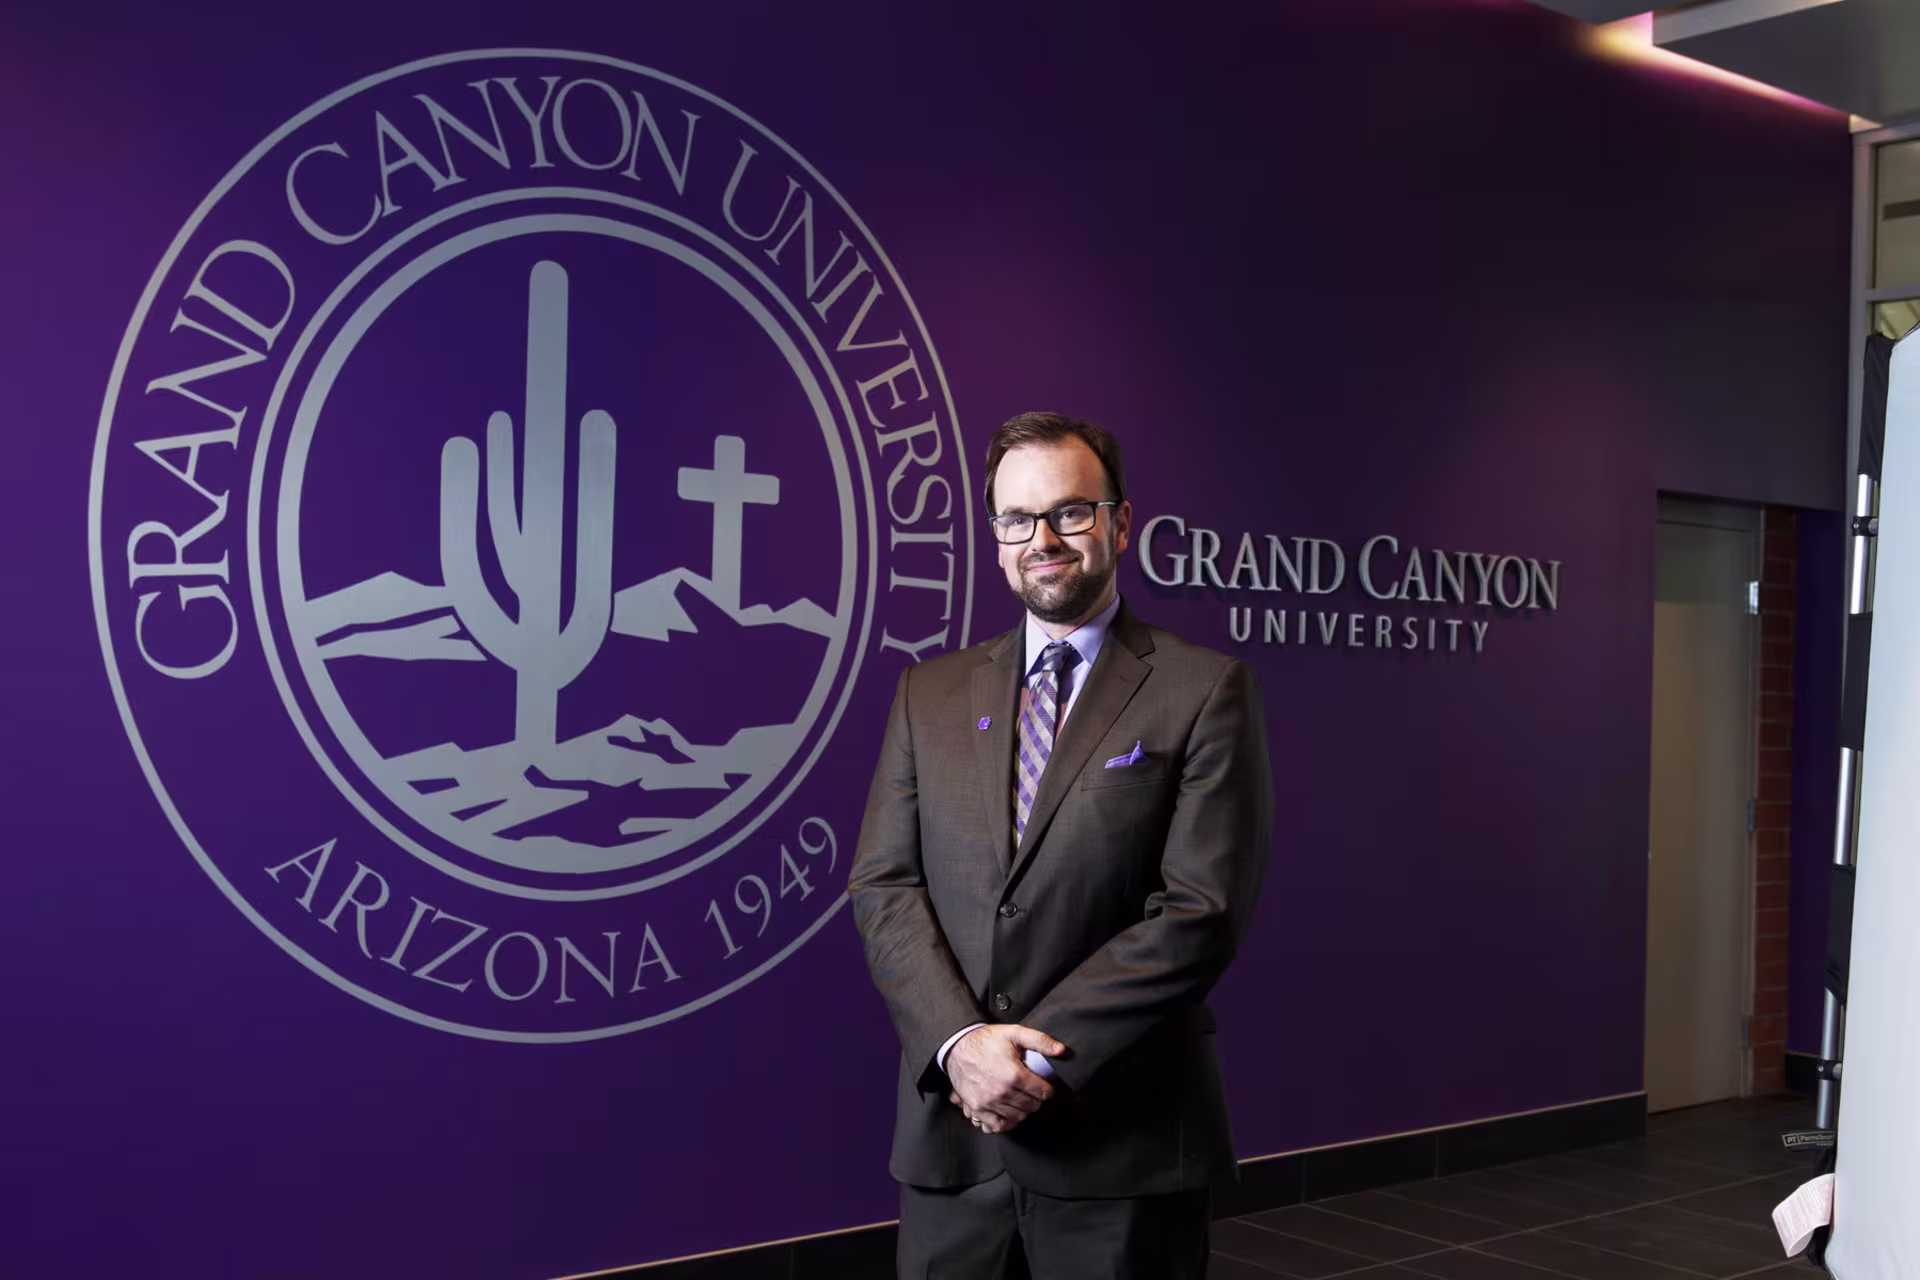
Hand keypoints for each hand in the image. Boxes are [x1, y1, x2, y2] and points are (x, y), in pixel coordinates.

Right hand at [944, 1023, 1065, 1134]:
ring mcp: (989, 1103)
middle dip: (1035, 1099)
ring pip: (1018, 1117)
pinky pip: (997, 1126)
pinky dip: (1005, 1122)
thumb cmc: (986, 1040)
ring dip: (1022, 1110)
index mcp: (1014, 1075)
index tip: (1042, 1084)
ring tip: (1019, 1099)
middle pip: (1032, 1107)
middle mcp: (1002, 1092)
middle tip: (1031, 1090)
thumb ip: (1040, 1040)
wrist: (957, 1047)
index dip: (1046, 1088)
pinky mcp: (978, 1109)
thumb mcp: (1014, 1033)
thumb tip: (1061, 1050)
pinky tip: (1007, 1112)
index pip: (1043, 1093)